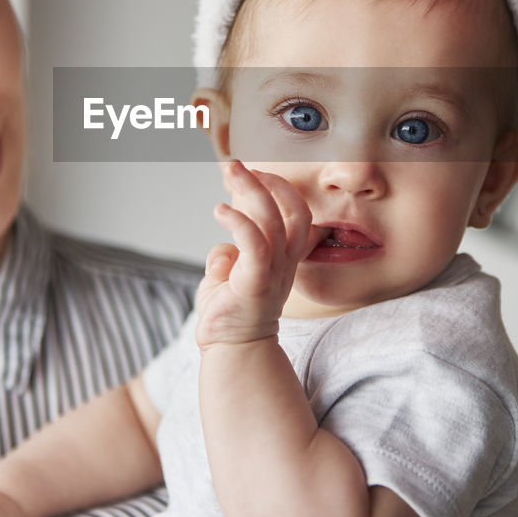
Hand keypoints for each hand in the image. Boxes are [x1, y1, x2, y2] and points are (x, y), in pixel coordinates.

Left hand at [195, 161, 322, 348]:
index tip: (256, 173)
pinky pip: (253, 244)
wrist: (231, 351)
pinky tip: (220, 210)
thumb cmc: (228, 313)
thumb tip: (222, 251)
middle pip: (291, 210)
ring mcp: (273, 272)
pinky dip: (238, 221)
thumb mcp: (227, 276)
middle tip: (237, 165)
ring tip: (229, 170)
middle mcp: (285, 262)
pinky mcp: (255, 283)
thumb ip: (228, 256)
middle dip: (267, 181)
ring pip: (272, 220)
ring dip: (251, 190)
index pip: (297, 215)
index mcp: (284, 257)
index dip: (281, 189)